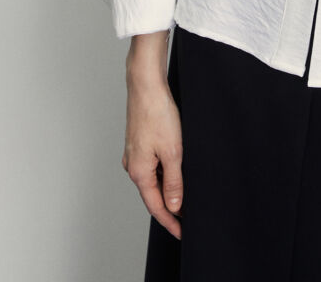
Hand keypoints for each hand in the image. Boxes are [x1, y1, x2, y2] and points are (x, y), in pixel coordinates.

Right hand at [122, 70, 183, 239]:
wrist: (146, 85)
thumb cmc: (157, 113)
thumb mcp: (173, 151)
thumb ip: (174, 181)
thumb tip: (174, 206)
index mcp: (139, 172)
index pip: (156, 206)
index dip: (170, 222)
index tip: (183, 233)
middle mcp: (133, 166)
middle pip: (152, 195)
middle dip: (169, 208)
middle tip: (187, 219)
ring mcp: (134, 154)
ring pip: (152, 180)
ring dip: (167, 189)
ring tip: (185, 197)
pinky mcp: (138, 143)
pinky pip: (152, 166)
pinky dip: (164, 173)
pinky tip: (176, 171)